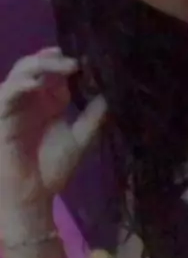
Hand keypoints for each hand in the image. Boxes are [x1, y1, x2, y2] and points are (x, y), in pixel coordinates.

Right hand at [0, 47, 106, 238]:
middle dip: (54, 59)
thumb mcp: (80, 140)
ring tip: (62, 66)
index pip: (57, 72)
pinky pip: (7, 92)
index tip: (88, 61)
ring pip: (22, 72)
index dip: (69, 63)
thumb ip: (92, 118)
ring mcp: (16, 105)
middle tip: (75, 62)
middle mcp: (32, 98)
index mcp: (50, 101)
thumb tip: (108, 95)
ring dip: (40, 65)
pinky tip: (37, 83)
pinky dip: (21, 84)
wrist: (33, 198)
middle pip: (38, 66)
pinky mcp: (2, 115)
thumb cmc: (52, 171)